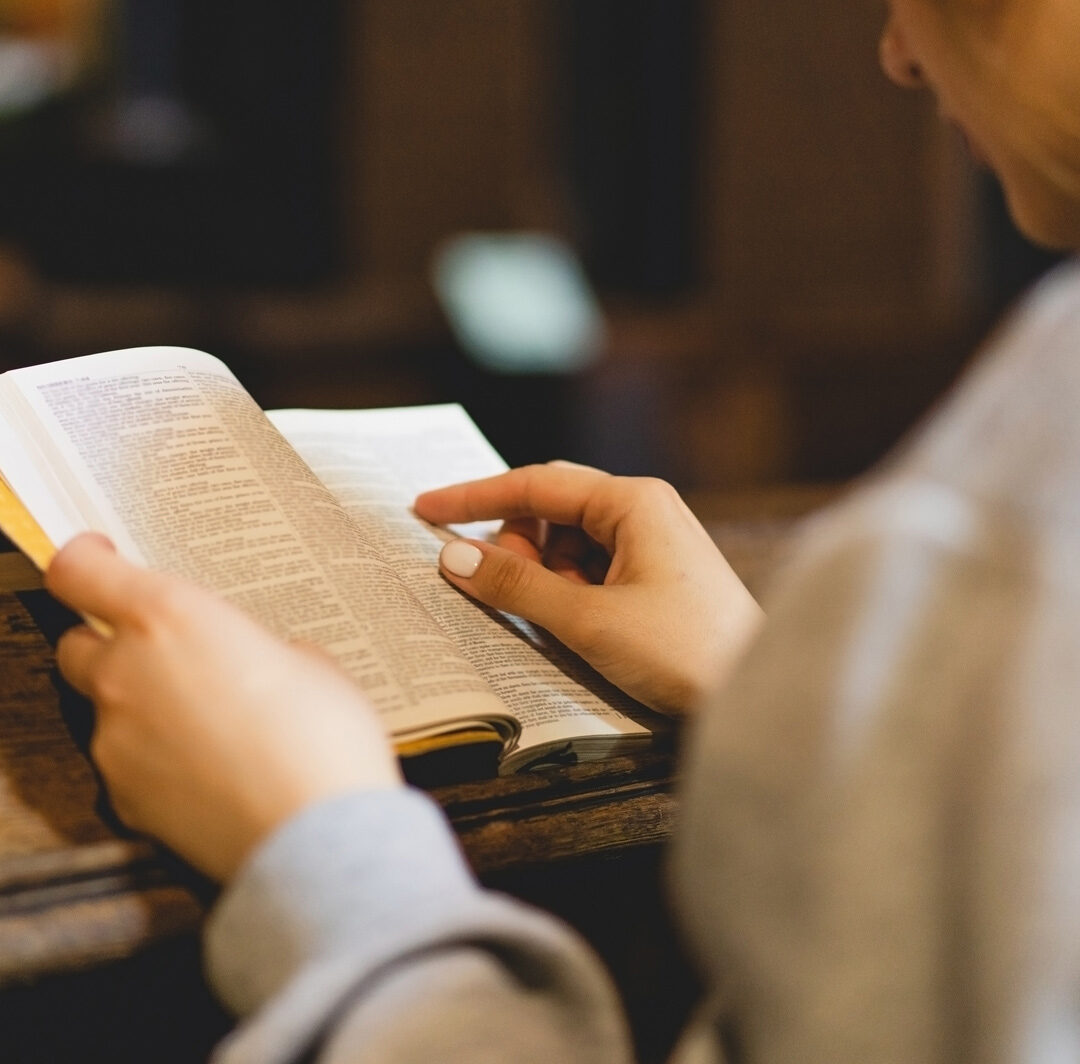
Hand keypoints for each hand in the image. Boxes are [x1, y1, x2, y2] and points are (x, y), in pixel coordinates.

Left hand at [45, 534, 400, 882]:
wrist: (318, 836)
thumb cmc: (323, 734)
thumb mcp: (307, 661)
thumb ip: (255, 649)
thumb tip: (249, 664)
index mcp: (169, 617)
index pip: (77, 571)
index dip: (82, 560)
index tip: (100, 557)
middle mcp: (125, 673)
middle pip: (75, 643)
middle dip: (108, 641)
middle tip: (161, 650)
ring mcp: (115, 742)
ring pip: (103, 709)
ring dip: (139, 706)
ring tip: (206, 724)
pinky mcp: (123, 800)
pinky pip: (124, 764)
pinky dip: (152, 761)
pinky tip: (207, 773)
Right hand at [414, 464, 762, 713]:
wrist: (758, 698)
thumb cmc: (683, 652)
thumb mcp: (586, 619)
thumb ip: (515, 584)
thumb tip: (452, 556)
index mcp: (632, 502)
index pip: (535, 485)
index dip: (474, 498)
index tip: (424, 510)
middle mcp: (644, 510)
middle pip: (551, 511)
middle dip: (516, 546)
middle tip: (494, 587)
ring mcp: (653, 543)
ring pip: (570, 544)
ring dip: (545, 575)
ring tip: (552, 618)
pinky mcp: (657, 576)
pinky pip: (593, 569)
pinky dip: (569, 591)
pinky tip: (571, 624)